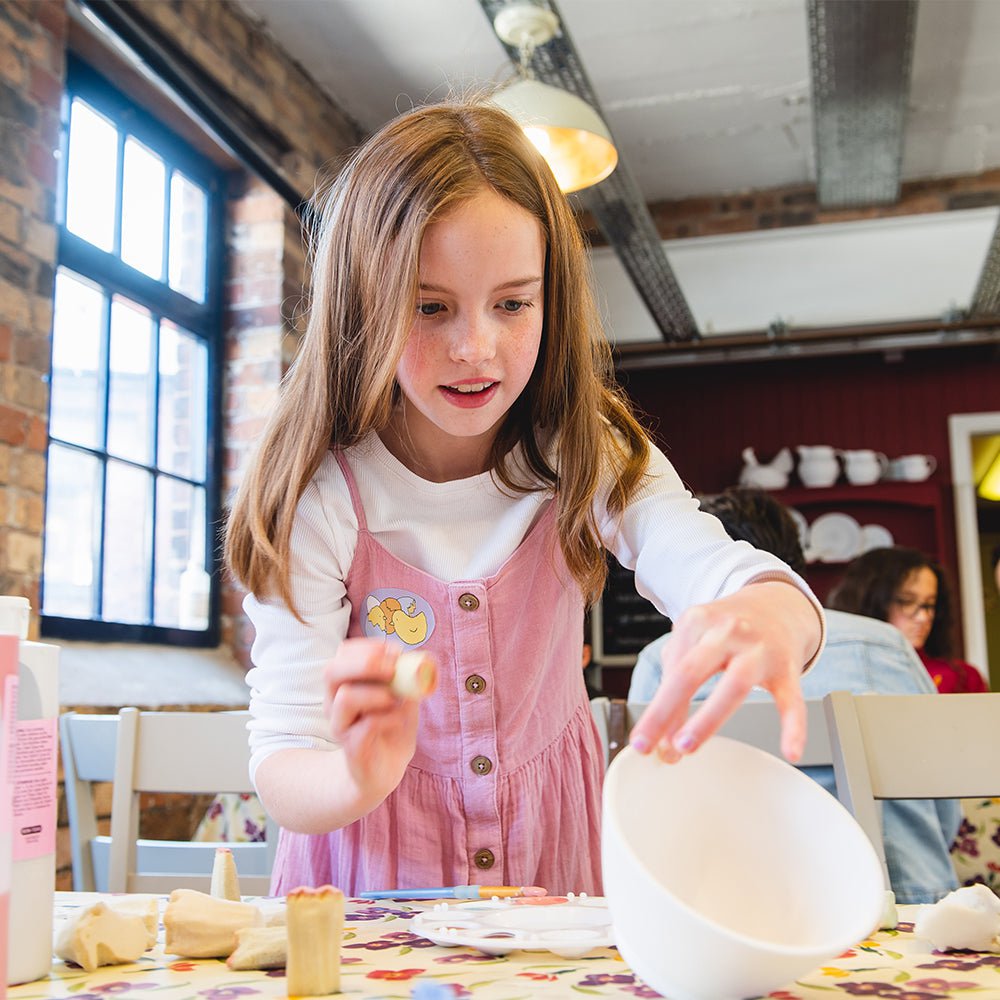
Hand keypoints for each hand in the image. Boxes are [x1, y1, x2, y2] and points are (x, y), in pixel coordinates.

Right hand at [322, 638, 419, 804]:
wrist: (383, 771)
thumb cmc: (391, 728)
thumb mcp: (403, 697)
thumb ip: (408, 679)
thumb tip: (420, 661)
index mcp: (345, 684)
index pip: (343, 653)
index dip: (369, 647)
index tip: (396, 651)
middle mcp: (334, 702)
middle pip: (332, 671)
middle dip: (366, 663)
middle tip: (393, 669)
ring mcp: (341, 726)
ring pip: (345, 698)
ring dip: (378, 693)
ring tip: (396, 699)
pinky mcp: (352, 748)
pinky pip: (366, 726)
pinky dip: (388, 718)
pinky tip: (398, 720)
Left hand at [628, 581, 820, 762]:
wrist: (776, 605)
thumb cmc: (725, 629)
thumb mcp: (694, 639)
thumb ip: (675, 682)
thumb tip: (664, 738)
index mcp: (697, 622)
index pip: (672, 669)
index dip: (656, 709)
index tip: (645, 743)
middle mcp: (727, 631)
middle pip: (691, 671)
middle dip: (666, 709)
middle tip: (651, 745)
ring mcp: (759, 649)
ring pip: (735, 684)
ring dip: (707, 718)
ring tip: (687, 746)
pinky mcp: (787, 667)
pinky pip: (792, 700)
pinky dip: (794, 727)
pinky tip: (791, 751)